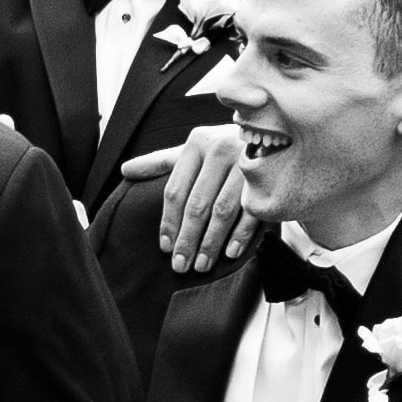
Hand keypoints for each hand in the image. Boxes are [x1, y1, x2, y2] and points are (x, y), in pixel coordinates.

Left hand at [136, 135, 260, 274]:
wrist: (276, 136)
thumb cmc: (225, 148)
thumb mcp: (194, 150)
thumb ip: (162, 162)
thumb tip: (126, 171)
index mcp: (197, 143)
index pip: (175, 191)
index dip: (168, 222)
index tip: (165, 248)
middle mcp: (220, 149)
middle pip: (197, 205)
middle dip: (188, 239)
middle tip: (181, 265)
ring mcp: (246, 163)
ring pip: (222, 211)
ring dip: (211, 242)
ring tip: (202, 265)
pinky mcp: (268, 177)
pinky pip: (250, 211)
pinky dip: (240, 234)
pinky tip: (230, 253)